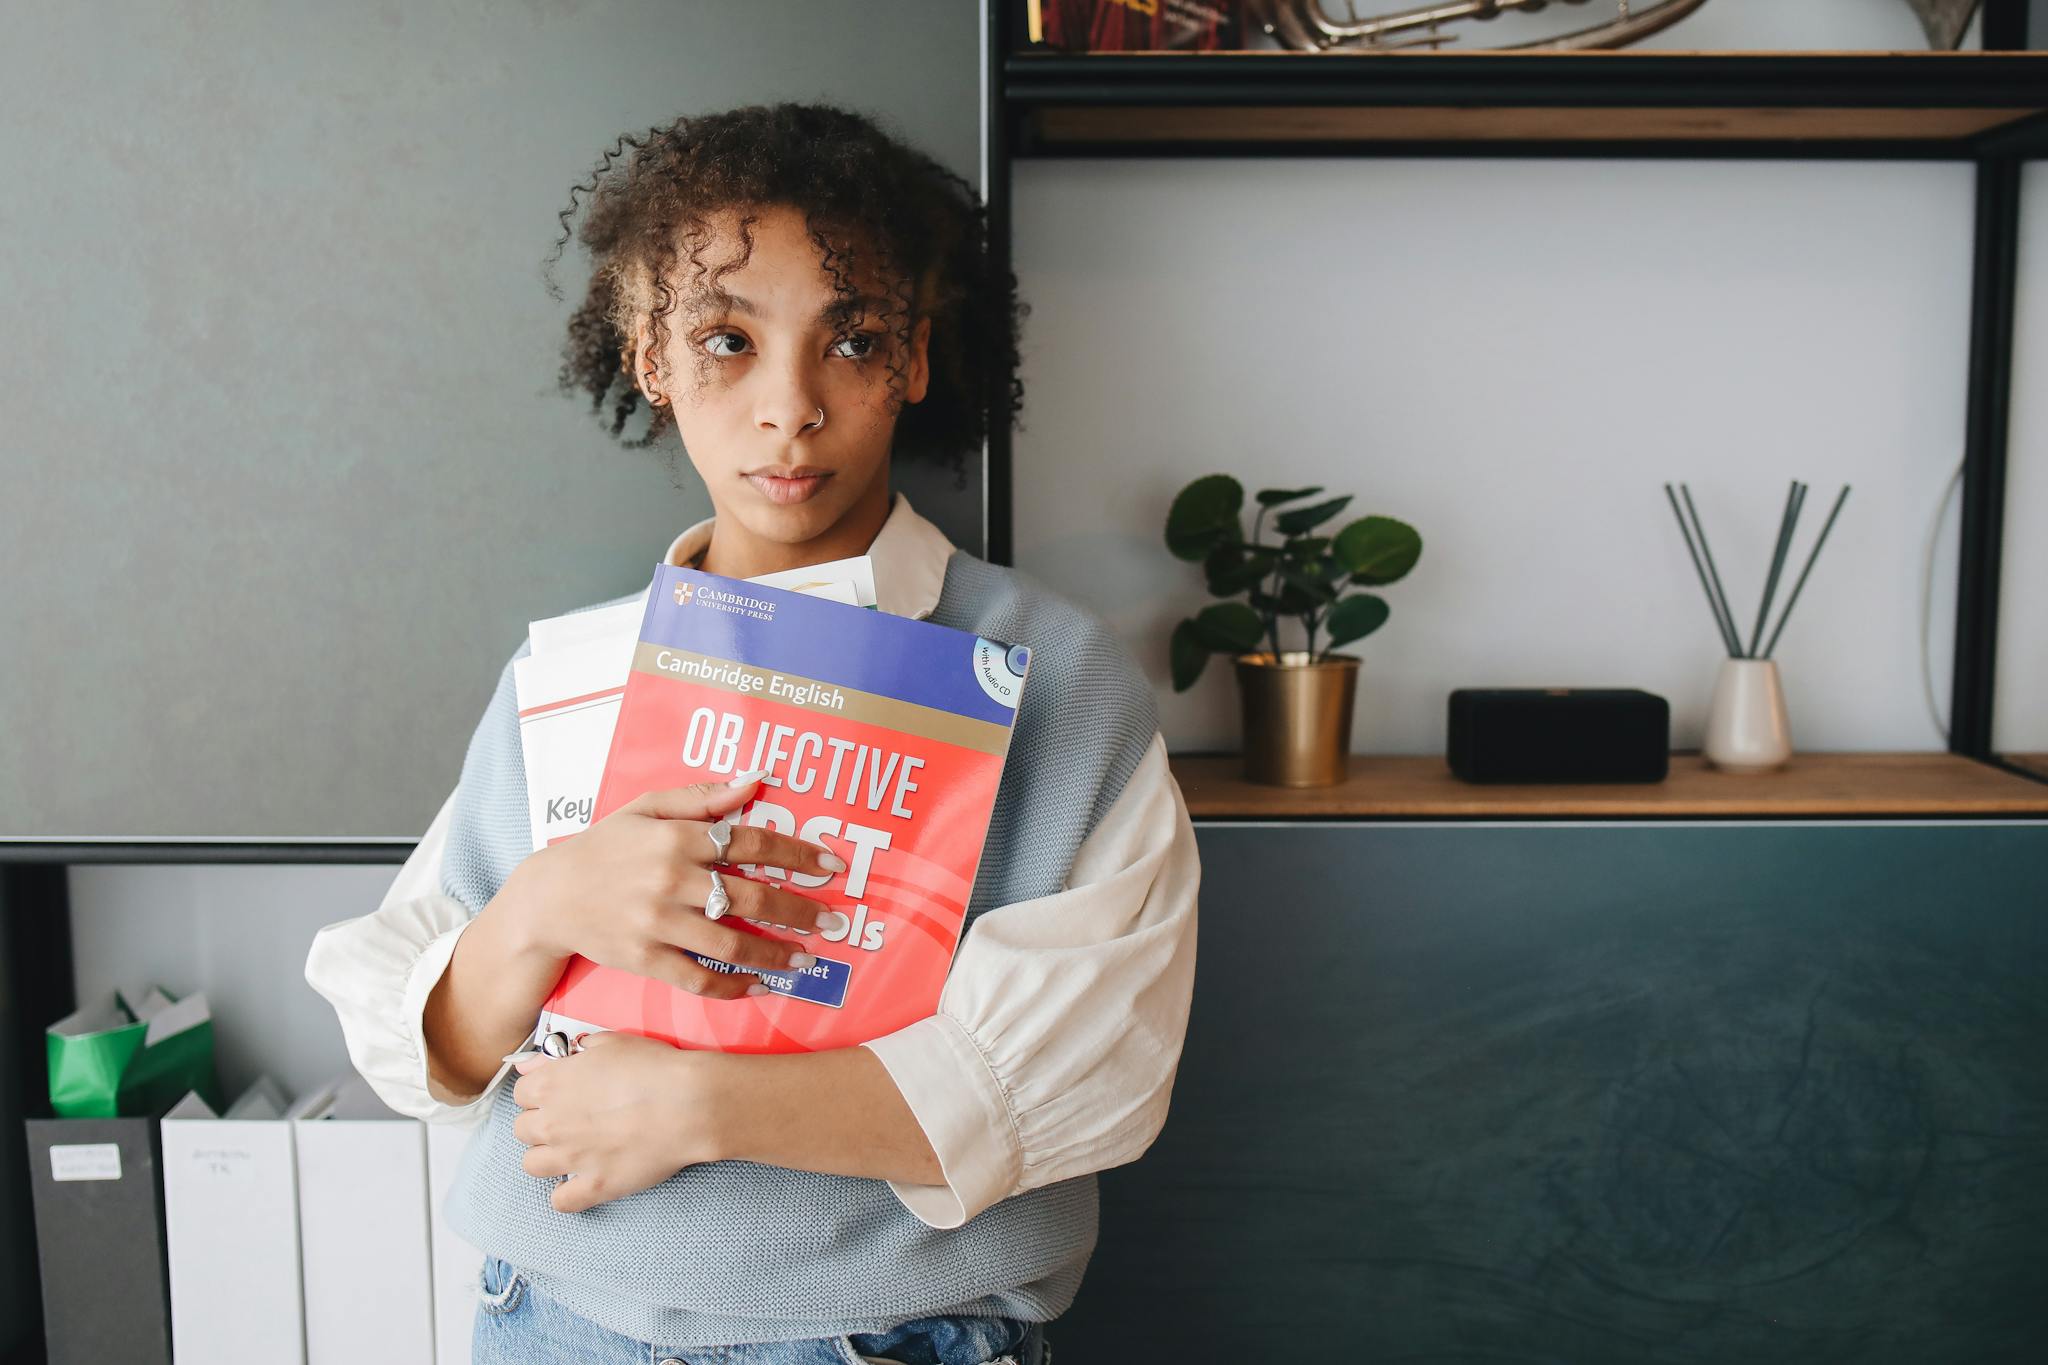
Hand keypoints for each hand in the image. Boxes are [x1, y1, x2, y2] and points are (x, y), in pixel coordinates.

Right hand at [499, 772, 846, 999]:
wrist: (549, 897)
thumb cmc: (604, 847)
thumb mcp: (646, 808)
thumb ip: (702, 797)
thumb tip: (755, 780)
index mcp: (676, 838)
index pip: (751, 842)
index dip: (797, 853)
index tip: (832, 865)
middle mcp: (670, 880)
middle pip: (751, 896)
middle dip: (800, 910)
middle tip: (835, 919)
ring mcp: (657, 923)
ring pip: (731, 943)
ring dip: (776, 953)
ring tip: (807, 959)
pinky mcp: (645, 959)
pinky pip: (699, 978)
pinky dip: (734, 987)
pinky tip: (763, 987)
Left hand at [511, 1031, 726, 1212]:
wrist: (688, 1104)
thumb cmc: (653, 1068)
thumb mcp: (610, 1043)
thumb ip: (570, 1052)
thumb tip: (540, 1063)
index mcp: (552, 1085)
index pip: (521, 1092)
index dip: (539, 1092)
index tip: (557, 1093)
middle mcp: (552, 1123)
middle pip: (522, 1130)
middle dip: (541, 1124)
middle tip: (568, 1120)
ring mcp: (570, 1158)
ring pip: (532, 1165)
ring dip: (548, 1158)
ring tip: (573, 1150)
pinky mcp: (594, 1185)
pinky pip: (561, 1201)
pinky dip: (567, 1194)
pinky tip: (583, 1181)